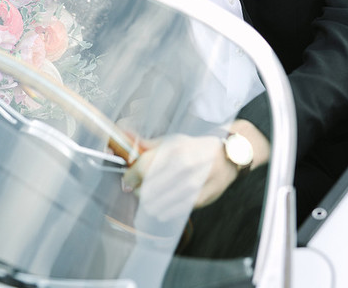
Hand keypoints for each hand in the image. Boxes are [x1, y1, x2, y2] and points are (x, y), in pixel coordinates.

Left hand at [122, 121, 269, 220]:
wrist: (225, 158)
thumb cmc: (194, 149)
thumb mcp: (172, 141)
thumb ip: (146, 144)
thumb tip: (121, 134)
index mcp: (174, 150)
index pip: (143, 168)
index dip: (130, 176)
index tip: (127, 179)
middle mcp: (183, 168)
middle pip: (147, 190)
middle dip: (138, 190)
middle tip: (139, 187)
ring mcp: (192, 186)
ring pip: (156, 205)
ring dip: (149, 202)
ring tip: (153, 194)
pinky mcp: (198, 201)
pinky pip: (169, 213)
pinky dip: (162, 209)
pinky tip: (165, 201)